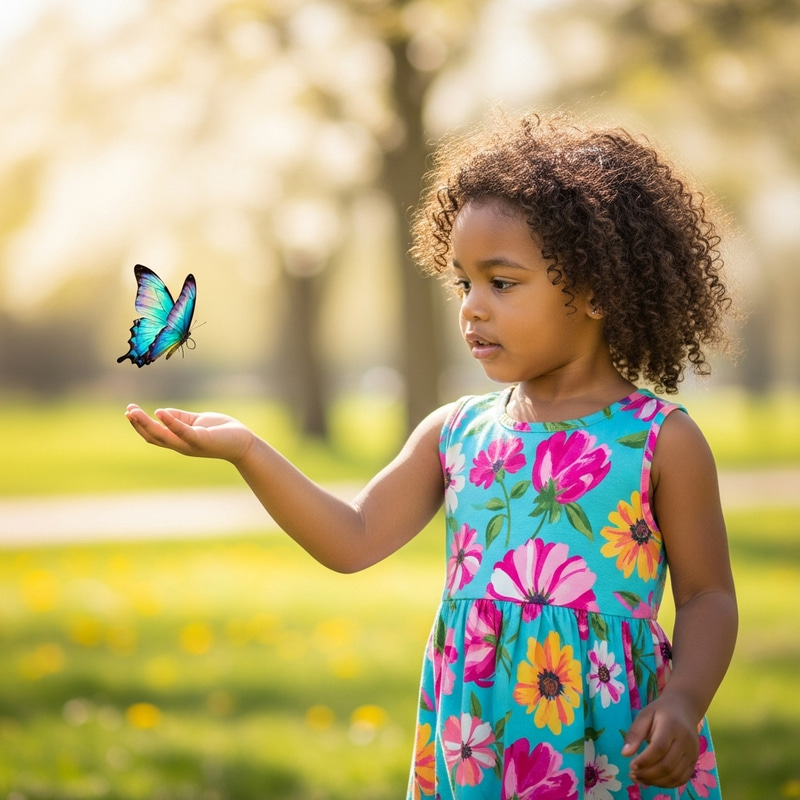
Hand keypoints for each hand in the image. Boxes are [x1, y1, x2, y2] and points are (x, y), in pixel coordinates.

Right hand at [125, 404, 254, 463]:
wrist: (243, 442)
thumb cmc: (221, 432)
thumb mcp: (196, 422)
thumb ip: (179, 417)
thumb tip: (161, 412)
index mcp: (179, 440)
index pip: (154, 435)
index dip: (140, 425)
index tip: (129, 411)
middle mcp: (181, 445)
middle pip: (153, 437)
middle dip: (138, 424)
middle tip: (128, 411)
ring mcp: (190, 444)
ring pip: (163, 436)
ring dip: (146, 424)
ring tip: (134, 411)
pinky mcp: (201, 440)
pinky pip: (183, 432)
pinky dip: (170, 423)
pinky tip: (160, 412)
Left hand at [621, 694, 699, 787]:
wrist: (684, 710)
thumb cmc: (660, 712)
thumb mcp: (644, 715)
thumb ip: (635, 733)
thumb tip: (625, 754)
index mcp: (672, 726)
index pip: (659, 748)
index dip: (645, 760)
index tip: (630, 765)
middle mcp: (685, 742)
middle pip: (668, 766)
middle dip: (648, 774)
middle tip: (632, 775)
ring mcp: (692, 754)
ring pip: (676, 776)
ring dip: (656, 782)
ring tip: (639, 779)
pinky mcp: (694, 762)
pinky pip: (681, 779)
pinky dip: (666, 784)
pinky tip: (652, 780)